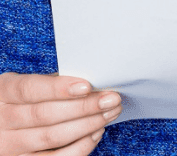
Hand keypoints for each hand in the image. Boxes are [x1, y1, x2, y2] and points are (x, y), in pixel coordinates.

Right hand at [0, 72, 121, 154]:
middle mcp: (2, 120)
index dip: (59, 88)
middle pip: (45, 115)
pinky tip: (95, 133)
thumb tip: (89, 82)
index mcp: (3, 92)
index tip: (87, 86)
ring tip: (109, 113)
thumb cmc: (19, 100)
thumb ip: (49, 84)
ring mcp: (9, 146)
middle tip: (111, 99)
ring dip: (86, 125)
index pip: (31, 89)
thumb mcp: (23, 86)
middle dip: (83, 106)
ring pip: (52, 137)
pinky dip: (78, 148)